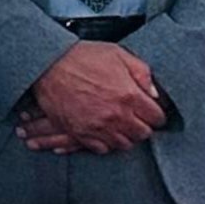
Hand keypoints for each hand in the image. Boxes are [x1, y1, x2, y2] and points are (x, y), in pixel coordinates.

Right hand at [20, 40, 166, 152]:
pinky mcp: (80, 132)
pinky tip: (104, 132)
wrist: (47, 64)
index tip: (150, 111)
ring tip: (120, 125)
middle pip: (143, 134)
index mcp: (129, 95)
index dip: (155, 113)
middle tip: (136, 118)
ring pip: (124, 144)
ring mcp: (98, 126)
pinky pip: (101, 149)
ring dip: (125, 136)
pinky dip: (106, 143)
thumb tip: (154, 93)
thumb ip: (142, 73)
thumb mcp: (118, 54)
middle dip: (143, 126)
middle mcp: (116, 115)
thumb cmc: (81, 57)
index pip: (157, 118)